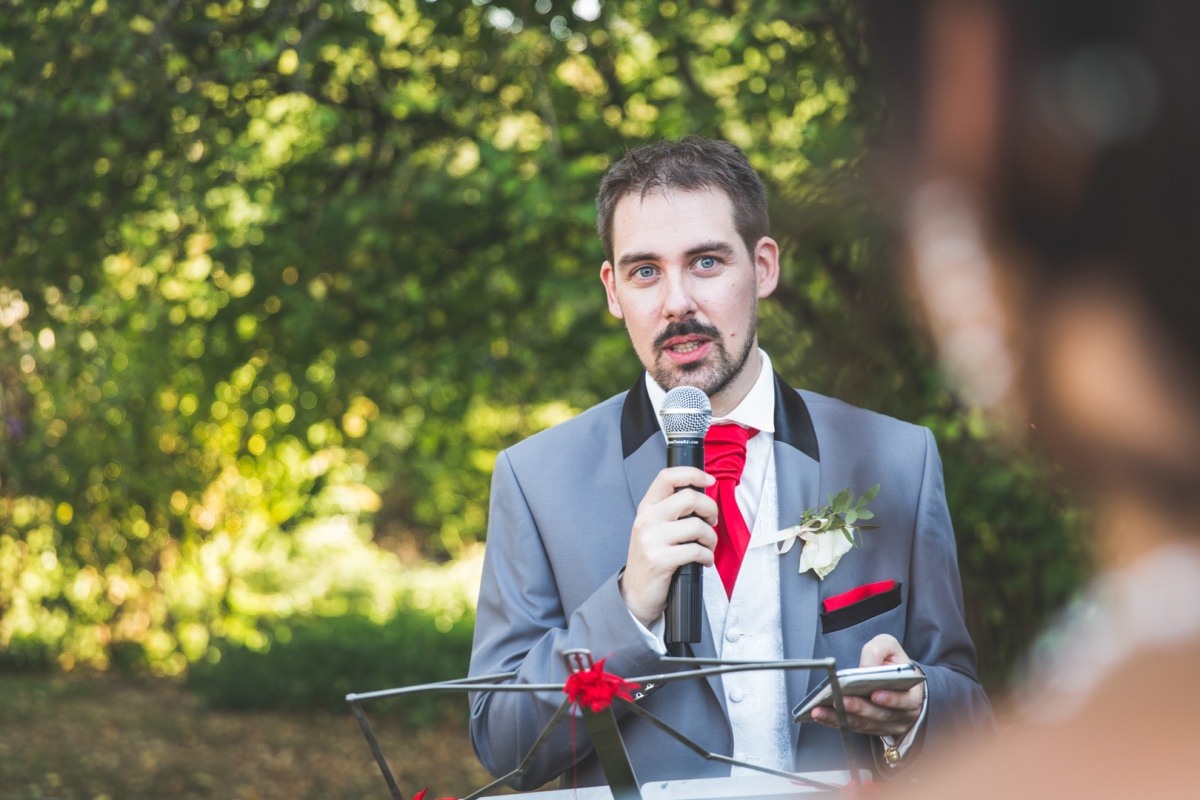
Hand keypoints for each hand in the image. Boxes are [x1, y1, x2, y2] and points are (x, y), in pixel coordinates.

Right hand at [620, 466, 717, 626]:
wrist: (635, 593)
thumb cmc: (651, 558)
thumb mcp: (653, 528)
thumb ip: (671, 511)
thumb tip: (701, 498)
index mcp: (647, 508)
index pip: (667, 477)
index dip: (692, 473)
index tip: (708, 480)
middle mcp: (647, 520)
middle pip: (689, 498)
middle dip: (710, 508)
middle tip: (712, 520)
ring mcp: (652, 540)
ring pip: (697, 526)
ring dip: (711, 538)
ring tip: (708, 546)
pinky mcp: (660, 560)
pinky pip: (696, 550)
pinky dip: (707, 556)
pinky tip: (703, 561)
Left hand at [810, 634, 924, 737]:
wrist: (897, 679)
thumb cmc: (892, 662)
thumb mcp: (889, 647)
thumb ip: (877, 651)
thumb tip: (864, 667)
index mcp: (912, 694)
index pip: (906, 700)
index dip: (891, 699)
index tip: (874, 694)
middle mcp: (903, 714)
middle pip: (881, 715)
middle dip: (859, 708)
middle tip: (840, 700)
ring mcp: (887, 725)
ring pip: (865, 724)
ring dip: (841, 718)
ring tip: (822, 710)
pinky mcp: (871, 729)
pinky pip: (854, 728)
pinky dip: (836, 722)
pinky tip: (821, 715)